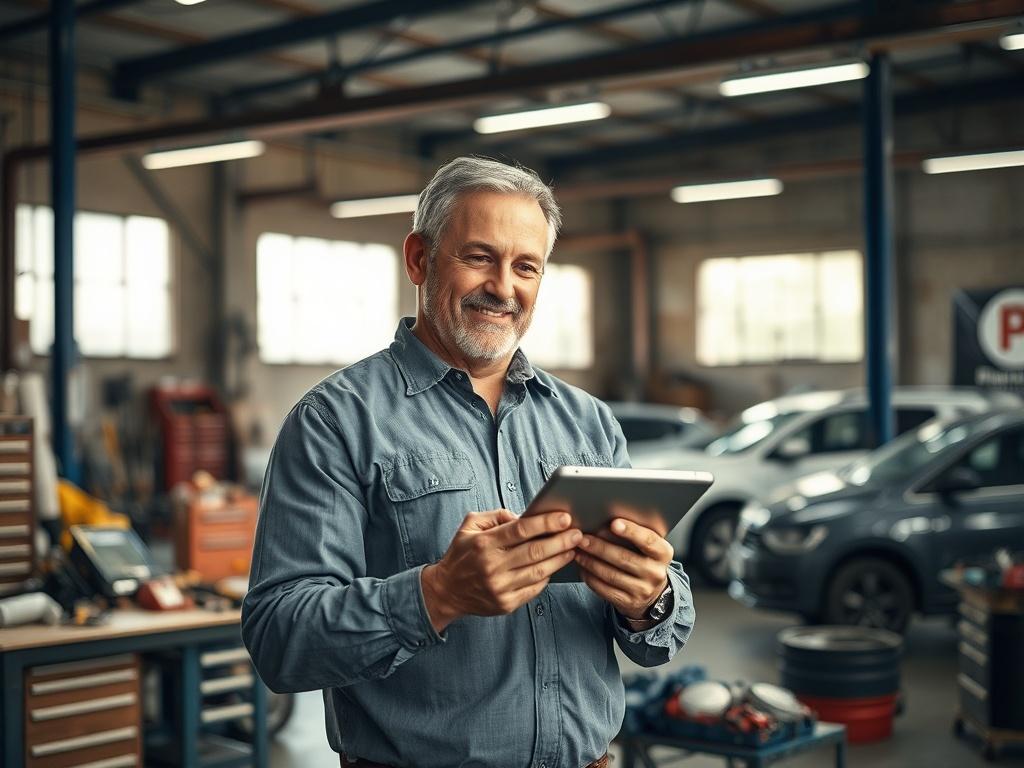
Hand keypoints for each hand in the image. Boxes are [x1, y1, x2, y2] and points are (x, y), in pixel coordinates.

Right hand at [421, 509, 581, 631]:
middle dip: (560, 541)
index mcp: (484, 544)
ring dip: (560, 559)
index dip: (545, 523)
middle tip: (578, 533)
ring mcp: (499, 588)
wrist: (446, 590)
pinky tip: (556, 566)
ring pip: (538, 572)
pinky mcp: (505, 604)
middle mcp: (492, 566)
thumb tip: (523, 516)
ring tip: (573, 549)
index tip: (565, 517)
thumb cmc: (462, 554)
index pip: (520, 530)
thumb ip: (496, 516)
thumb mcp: (470, 526)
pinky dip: (547, 577)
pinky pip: (534, 589)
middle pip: (534, 551)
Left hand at [575, 515, 673, 620]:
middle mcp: (655, 573)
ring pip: (611, 574)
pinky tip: (582, 567)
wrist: (652, 593)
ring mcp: (643, 590)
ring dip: (590, 562)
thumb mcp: (648, 547)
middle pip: (624, 558)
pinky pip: (604, 589)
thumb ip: (635, 534)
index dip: (631, 531)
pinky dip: (589, 577)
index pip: (648, 540)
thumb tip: (605, 521)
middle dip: (600, 547)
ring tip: (578, 551)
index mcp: (663, 553)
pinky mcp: (628, 602)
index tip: (613, 523)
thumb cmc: (645, 560)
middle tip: (582, 538)